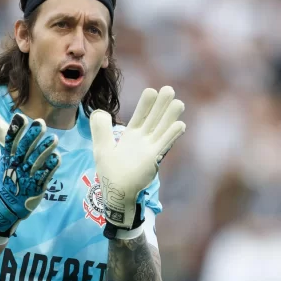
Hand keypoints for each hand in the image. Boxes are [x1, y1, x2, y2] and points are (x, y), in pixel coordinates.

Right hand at [0, 114, 60, 235]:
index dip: (15, 129)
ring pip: (36, 161)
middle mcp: (16, 166)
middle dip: (32, 136)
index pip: (10, 141)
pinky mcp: (37, 186)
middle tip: (40, 123)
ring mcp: (26, 176)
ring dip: (45, 149)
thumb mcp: (4, 158)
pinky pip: (44, 175)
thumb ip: (4, 139)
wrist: (9, 205)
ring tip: (54, 138)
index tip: (21, 117)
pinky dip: (50, 166)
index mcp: (8, 158)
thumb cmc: (8, 177)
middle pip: (24, 149)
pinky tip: (57, 157)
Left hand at [90, 86, 185, 238]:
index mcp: (131, 135)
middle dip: (161, 105)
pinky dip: (171, 135)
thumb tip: (100, 112)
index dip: (146, 104)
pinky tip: (180, 125)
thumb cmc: (109, 172)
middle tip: (169, 89)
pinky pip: (164, 145)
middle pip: (154, 118)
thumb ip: (101, 129)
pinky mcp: (154, 159)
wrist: (116, 192)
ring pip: (162, 129)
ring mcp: (150, 148)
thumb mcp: (101, 147)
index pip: (140, 115)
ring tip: (178, 102)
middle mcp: (143, 139)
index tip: (151, 90)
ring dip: (170, 117)